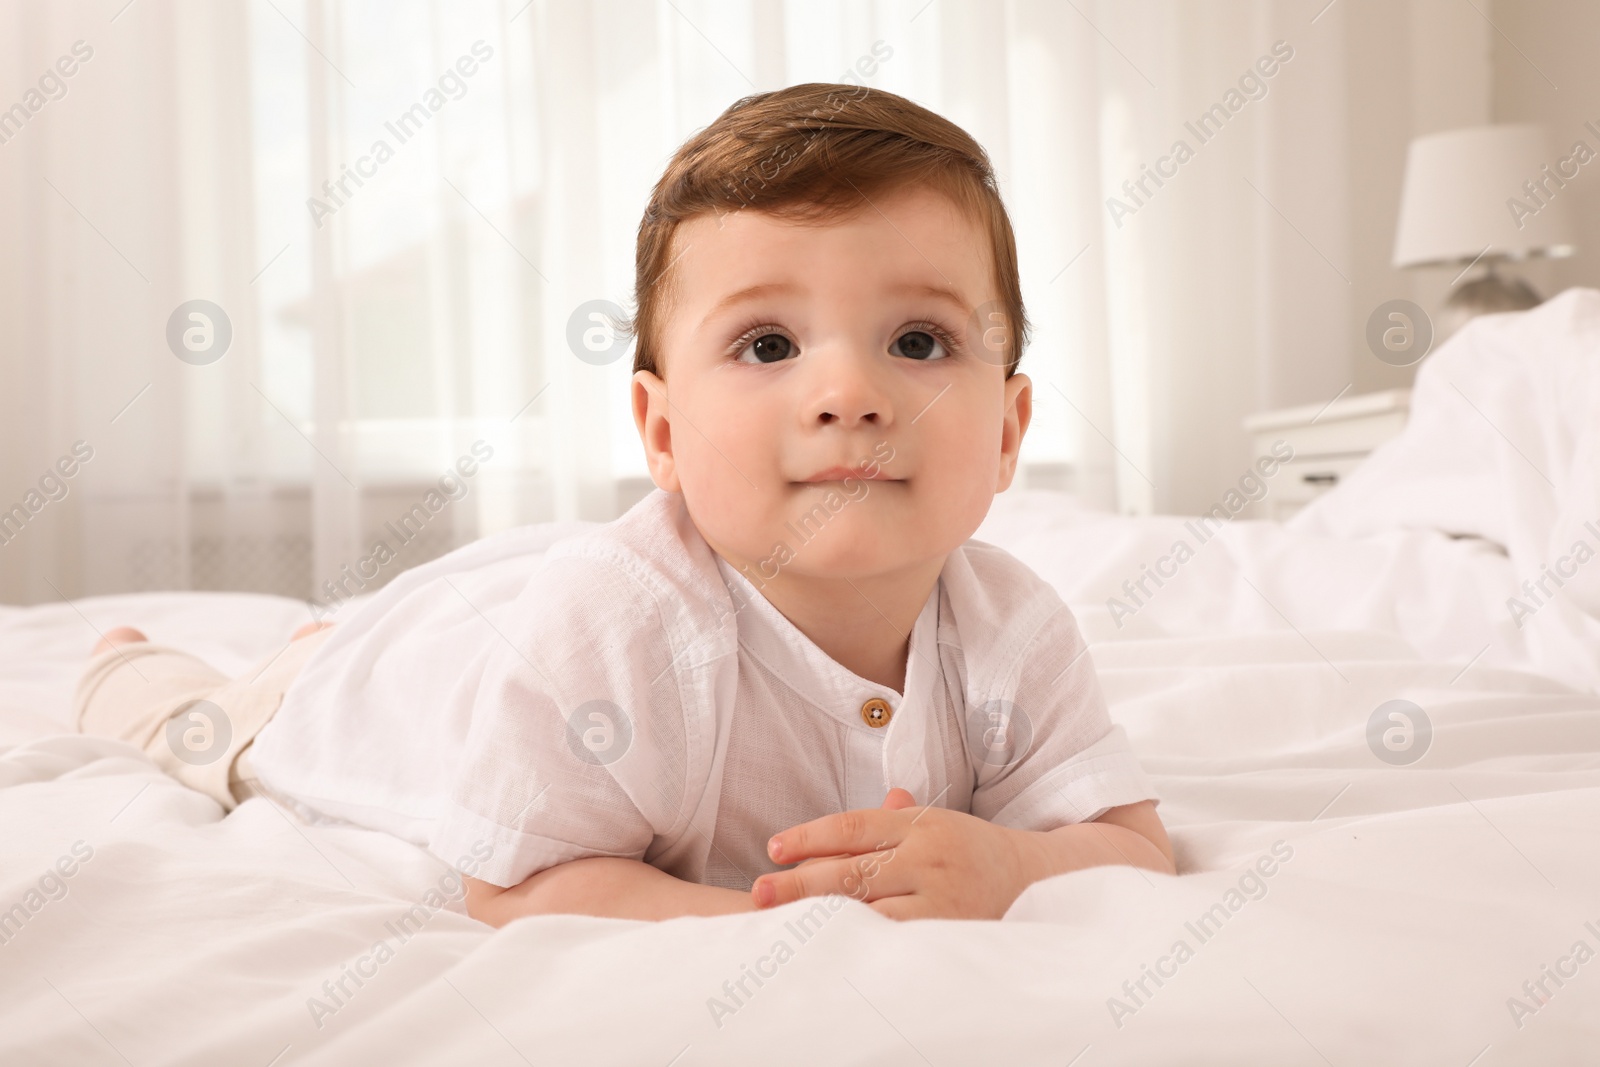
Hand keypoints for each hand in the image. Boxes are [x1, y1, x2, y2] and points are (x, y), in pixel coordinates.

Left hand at [750, 788, 1036, 919]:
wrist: (1037, 880)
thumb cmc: (975, 852)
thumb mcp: (940, 823)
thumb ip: (901, 818)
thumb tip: (882, 799)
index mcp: (922, 823)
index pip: (852, 827)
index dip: (808, 836)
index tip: (774, 848)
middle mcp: (928, 857)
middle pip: (851, 870)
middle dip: (800, 882)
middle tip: (759, 891)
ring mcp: (939, 897)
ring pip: (868, 908)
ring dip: (821, 916)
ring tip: (782, 922)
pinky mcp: (947, 931)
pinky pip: (894, 937)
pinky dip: (860, 940)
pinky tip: (831, 944)